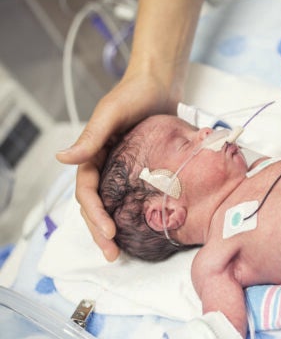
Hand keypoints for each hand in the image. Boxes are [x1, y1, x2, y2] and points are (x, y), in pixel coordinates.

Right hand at [56, 70, 179, 260]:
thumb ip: (91, 137)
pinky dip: (132, 213)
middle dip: (100, 231)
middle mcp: (104, 164)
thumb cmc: (134, 94)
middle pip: (96, 204)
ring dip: (112, 227)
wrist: (159, 83)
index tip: (108, 233)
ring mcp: (122, 168)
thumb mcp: (110, 114)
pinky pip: (132, 195)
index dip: (94, 214)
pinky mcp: (141, 168)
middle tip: (112, 255)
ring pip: (112, 203)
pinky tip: (140, 228)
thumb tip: (62, 159)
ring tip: (122, 251)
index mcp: (92, 154)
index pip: (87, 192)